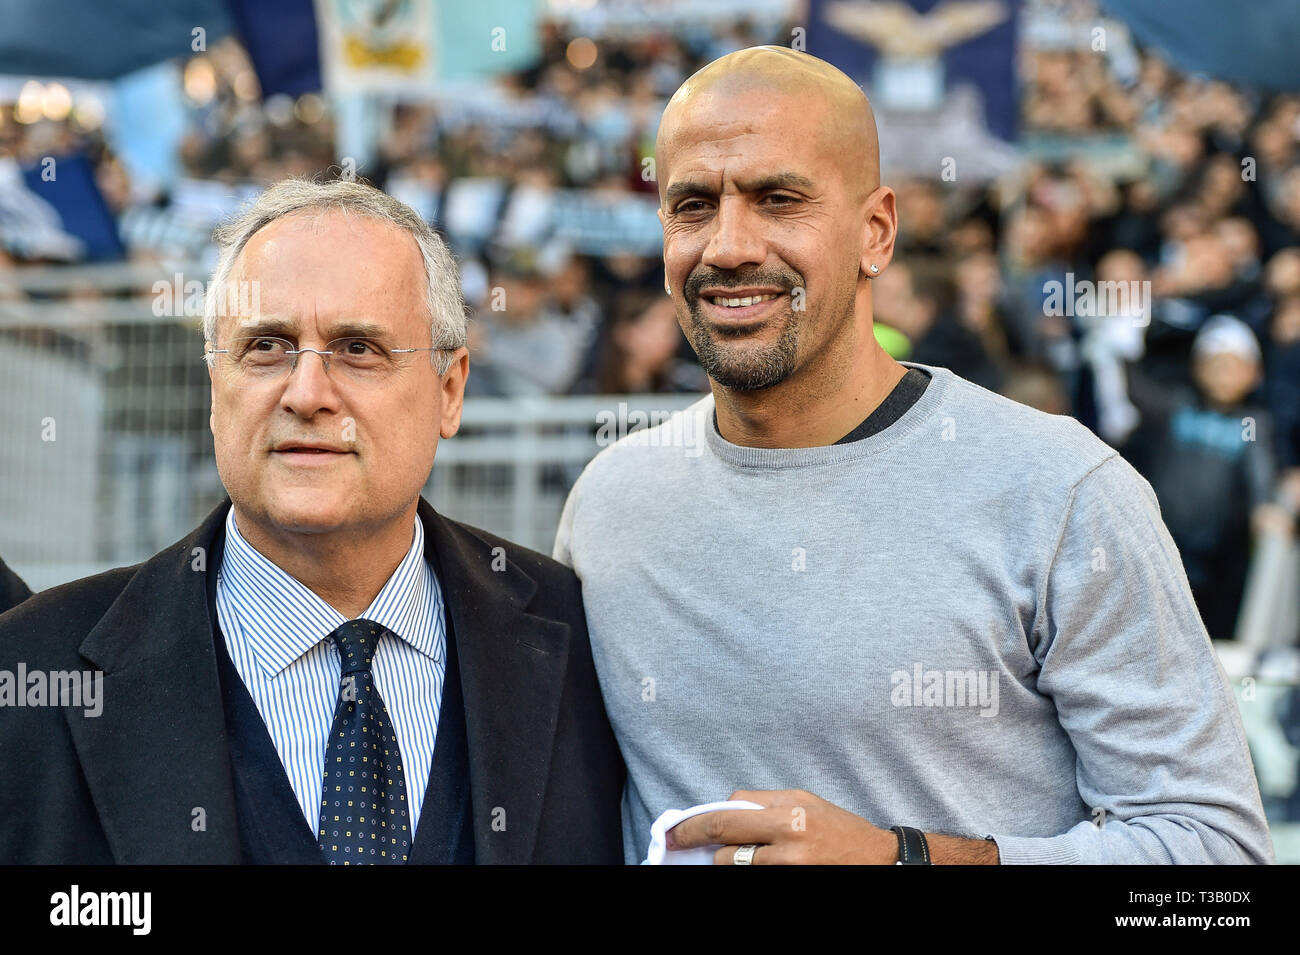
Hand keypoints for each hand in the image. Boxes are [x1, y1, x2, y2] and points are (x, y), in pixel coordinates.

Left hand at [666, 789, 897, 864]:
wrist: (878, 861)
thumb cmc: (840, 829)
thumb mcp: (806, 803)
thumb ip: (767, 806)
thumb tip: (727, 810)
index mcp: (792, 810)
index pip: (733, 807)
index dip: (705, 816)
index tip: (684, 825)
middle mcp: (790, 836)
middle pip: (725, 833)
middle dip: (692, 836)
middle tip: (673, 841)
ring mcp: (791, 865)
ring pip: (733, 863)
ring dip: (725, 860)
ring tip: (731, 856)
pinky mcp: (792, 881)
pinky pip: (752, 877)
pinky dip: (743, 872)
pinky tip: (744, 866)